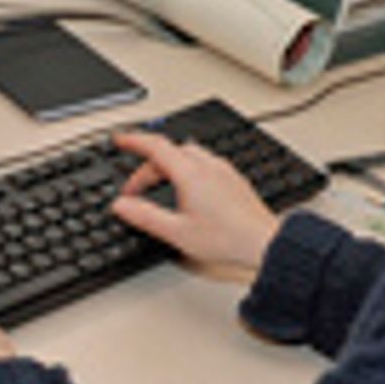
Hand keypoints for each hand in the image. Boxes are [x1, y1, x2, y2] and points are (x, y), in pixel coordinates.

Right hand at [110, 130, 280, 273]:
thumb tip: (121, 205)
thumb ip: (145, 216)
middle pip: (170, 152)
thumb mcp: (177, 232)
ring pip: (188, 155)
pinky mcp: (234, 179)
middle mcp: (208, 166)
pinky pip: (205, 163)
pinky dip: (187, 170)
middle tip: (135, 189)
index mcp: (191, 175)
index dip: (134, 141)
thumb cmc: (227, 239)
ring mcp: (223, 170)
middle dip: (148, 166)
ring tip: (159, 187)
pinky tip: (188, 191)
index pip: (156, 146)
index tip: (120, 140)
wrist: (264, 243)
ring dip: (169, 165)